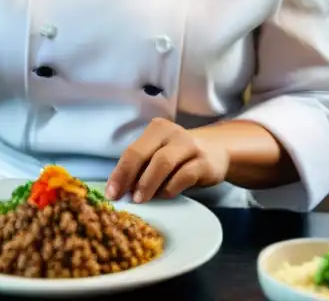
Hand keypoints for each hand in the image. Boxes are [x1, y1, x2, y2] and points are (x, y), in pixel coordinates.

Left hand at [106, 118, 229, 202]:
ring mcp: (190, 146)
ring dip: (148, 184)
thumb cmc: (179, 157)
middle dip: (129, 177)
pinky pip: (183, 176)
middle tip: (122, 198)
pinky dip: (170, 188)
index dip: (119, 173)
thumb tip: (119, 190)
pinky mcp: (204, 162)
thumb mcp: (160, 154)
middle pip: (144, 154)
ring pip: (163, 163)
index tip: (111, 194)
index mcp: (156, 129)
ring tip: (141, 199)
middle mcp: (172, 133)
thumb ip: (142, 166)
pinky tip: (164, 196)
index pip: (132, 151)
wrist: (217, 152)